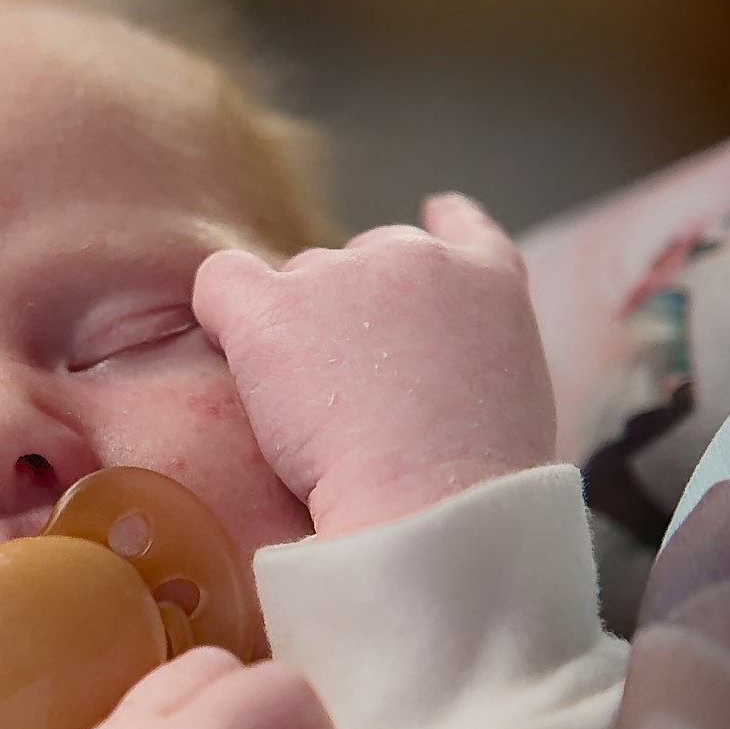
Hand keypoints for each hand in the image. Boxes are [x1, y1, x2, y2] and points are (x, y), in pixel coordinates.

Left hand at [192, 193, 556, 535]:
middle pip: (359, 262)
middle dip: (351, 316)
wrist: (432, 509)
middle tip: (354, 401)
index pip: (462, 230)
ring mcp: (340, 276)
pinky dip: (220, 316)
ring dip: (297, 337)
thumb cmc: (472, 489)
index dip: (440, 228)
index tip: (431, 219)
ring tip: (314, 419)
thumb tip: (425, 383)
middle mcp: (414, 258)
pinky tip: (235, 357)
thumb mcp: (509, 407)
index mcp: (490, 281)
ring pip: (295, 286)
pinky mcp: (272, 309)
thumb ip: (470, 368)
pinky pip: (222, 282)